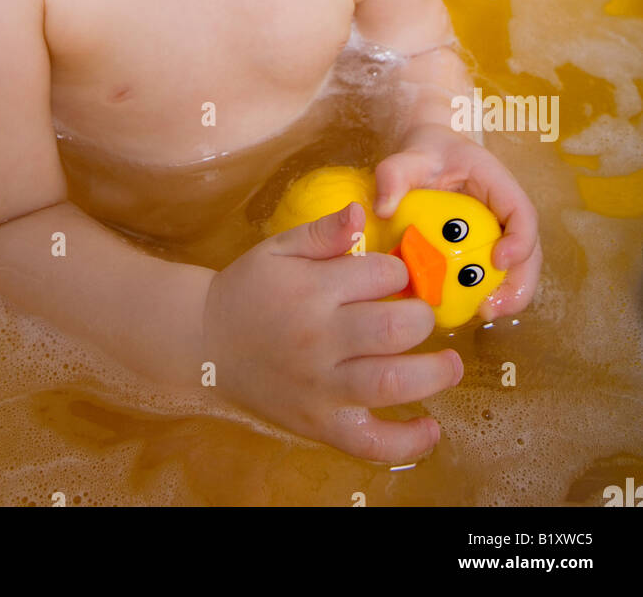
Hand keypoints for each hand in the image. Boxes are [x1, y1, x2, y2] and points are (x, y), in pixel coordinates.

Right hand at [201, 200, 462, 462]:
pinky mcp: (319, 424)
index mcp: (312, 291)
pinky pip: (368, 442)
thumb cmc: (248, 290)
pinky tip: (430, 430)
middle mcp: (320, 339)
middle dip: (422, 317)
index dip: (399, 270)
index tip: (397, 275)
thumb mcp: (277, 249)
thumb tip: (362, 213)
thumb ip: (322, 232)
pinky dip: (405, 442)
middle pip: (393, 329)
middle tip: (423, 314)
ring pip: (390, 384)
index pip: (380, 274)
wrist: (204, 342)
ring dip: (433, 375)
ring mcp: (320, 387)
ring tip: (451, 365)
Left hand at [373, 124, 541, 319]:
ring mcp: (499, 231)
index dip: (520, 240)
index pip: (522, 212)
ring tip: (482, 315)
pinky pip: (492, 273)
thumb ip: (393, 175)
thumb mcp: (407, 157)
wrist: (427, 156)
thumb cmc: (424, 154)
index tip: (498, 261)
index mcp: (498, 183)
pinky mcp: (484, 247)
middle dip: (518, 285)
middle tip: (492, 308)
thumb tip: (383, 209)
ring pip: (517, 269)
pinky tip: (464, 310)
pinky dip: (484, 293)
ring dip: (506, 296)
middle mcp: (505, 211)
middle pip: (529, 251)